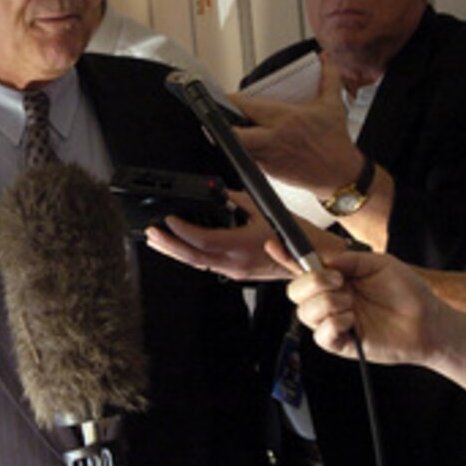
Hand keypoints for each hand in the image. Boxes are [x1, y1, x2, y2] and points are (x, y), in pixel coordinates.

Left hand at [144, 190, 335, 280]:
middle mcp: (235, 263)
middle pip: (192, 257)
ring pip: (198, 264)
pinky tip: (182, 248)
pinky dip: (192, 256)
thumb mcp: (266, 209)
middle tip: (151, 233)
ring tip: (158, 241)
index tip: (168, 219)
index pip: (202, 240)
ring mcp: (235, 271)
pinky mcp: (238, 274)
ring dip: (176, 252)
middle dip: (168, 245)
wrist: (314, 261)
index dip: (181, 230)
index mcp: (242, 245)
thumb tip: (219, 191)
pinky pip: (208, 266)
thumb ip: (238, 200)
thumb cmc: (297, 238)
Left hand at [232, 56, 362, 197]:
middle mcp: (275, 138)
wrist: (340, 174)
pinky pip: (246, 160)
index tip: (223, 96)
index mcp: (287, 118)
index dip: (231, 101)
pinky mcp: (268, 171)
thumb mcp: (333, 105)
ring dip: (228, 139)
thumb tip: (326, 57)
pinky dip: (239, 152)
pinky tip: (237, 146)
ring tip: (223, 130)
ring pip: (236, 149)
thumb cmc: (335, 141)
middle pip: (235, 133)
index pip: (249, 107)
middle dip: (222, 125)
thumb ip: (329, 76)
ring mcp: (269, 157)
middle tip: (217, 117)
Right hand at [284, 251, 441, 364]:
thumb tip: (323, 261)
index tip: (273, 244)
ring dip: (327, 302)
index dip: (285, 256)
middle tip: (338, 280)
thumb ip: (348, 260)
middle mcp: (330, 300)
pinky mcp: (341, 343)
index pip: (303, 268)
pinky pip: (321, 335)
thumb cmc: (407, 293)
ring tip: (351, 302)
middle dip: (312, 281)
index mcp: (336, 279)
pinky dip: (334, 323)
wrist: (428, 321)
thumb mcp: (378, 263)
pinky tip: (352, 320)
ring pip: (304, 312)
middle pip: (295, 291)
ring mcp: (334, 322)